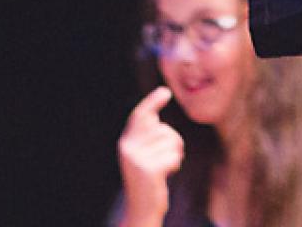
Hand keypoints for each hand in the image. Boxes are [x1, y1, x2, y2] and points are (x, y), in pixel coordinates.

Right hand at [118, 86, 183, 226]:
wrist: (141, 211)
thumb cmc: (148, 182)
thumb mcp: (144, 157)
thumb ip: (146, 138)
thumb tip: (155, 117)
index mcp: (126, 143)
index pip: (140, 115)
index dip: (152, 101)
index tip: (165, 91)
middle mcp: (128, 148)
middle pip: (161, 128)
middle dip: (172, 139)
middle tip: (170, 155)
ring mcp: (137, 159)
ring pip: (170, 141)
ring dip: (175, 154)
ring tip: (165, 168)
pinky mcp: (149, 169)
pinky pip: (173, 156)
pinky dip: (175, 164)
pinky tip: (167, 174)